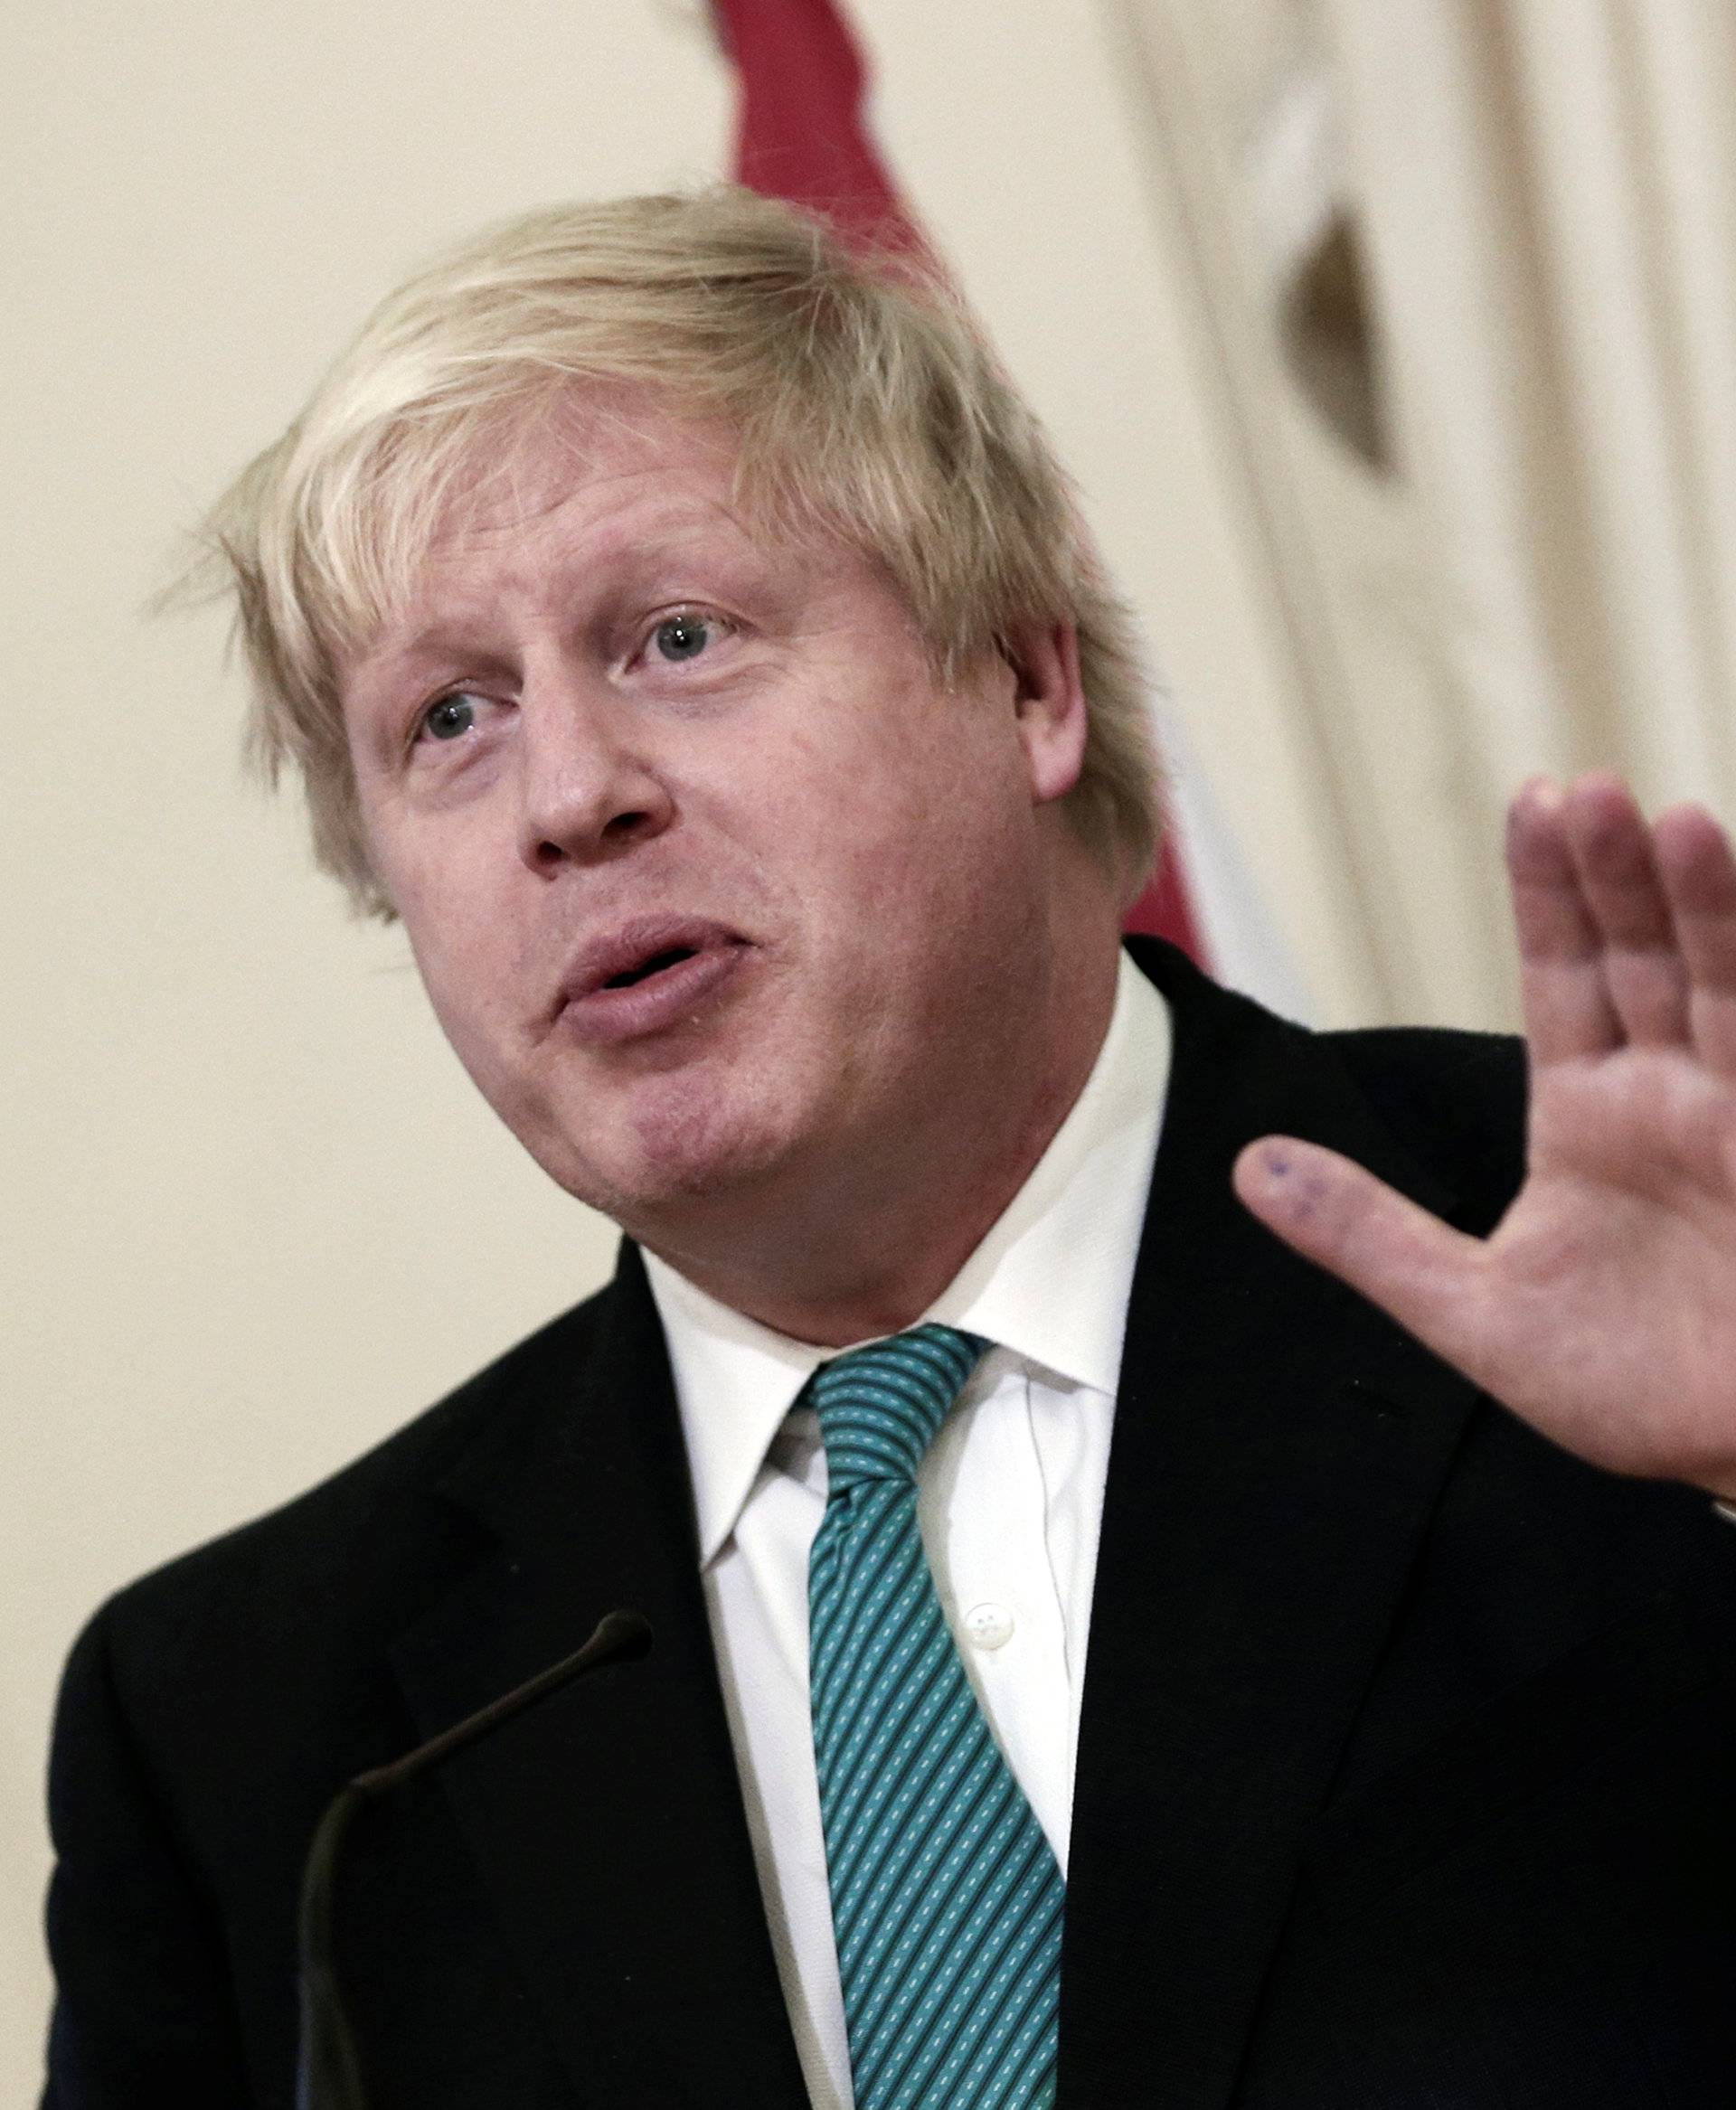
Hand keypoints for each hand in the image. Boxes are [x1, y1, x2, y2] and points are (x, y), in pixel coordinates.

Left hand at [1233, 773, 1735, 1499]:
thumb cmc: (1635, 1393)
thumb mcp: (1474, 1313)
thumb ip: (1369, 1237)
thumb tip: (1248, 1170)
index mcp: (1595, 1116)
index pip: (1569, 976)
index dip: (1552, 892)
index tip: (1535, 800)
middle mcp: (1674, 1095)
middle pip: (1639, 956)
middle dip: (1611, 875)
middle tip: (1579, 789)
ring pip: (1720, 984)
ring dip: (1700, 906)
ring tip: (1663, 819)